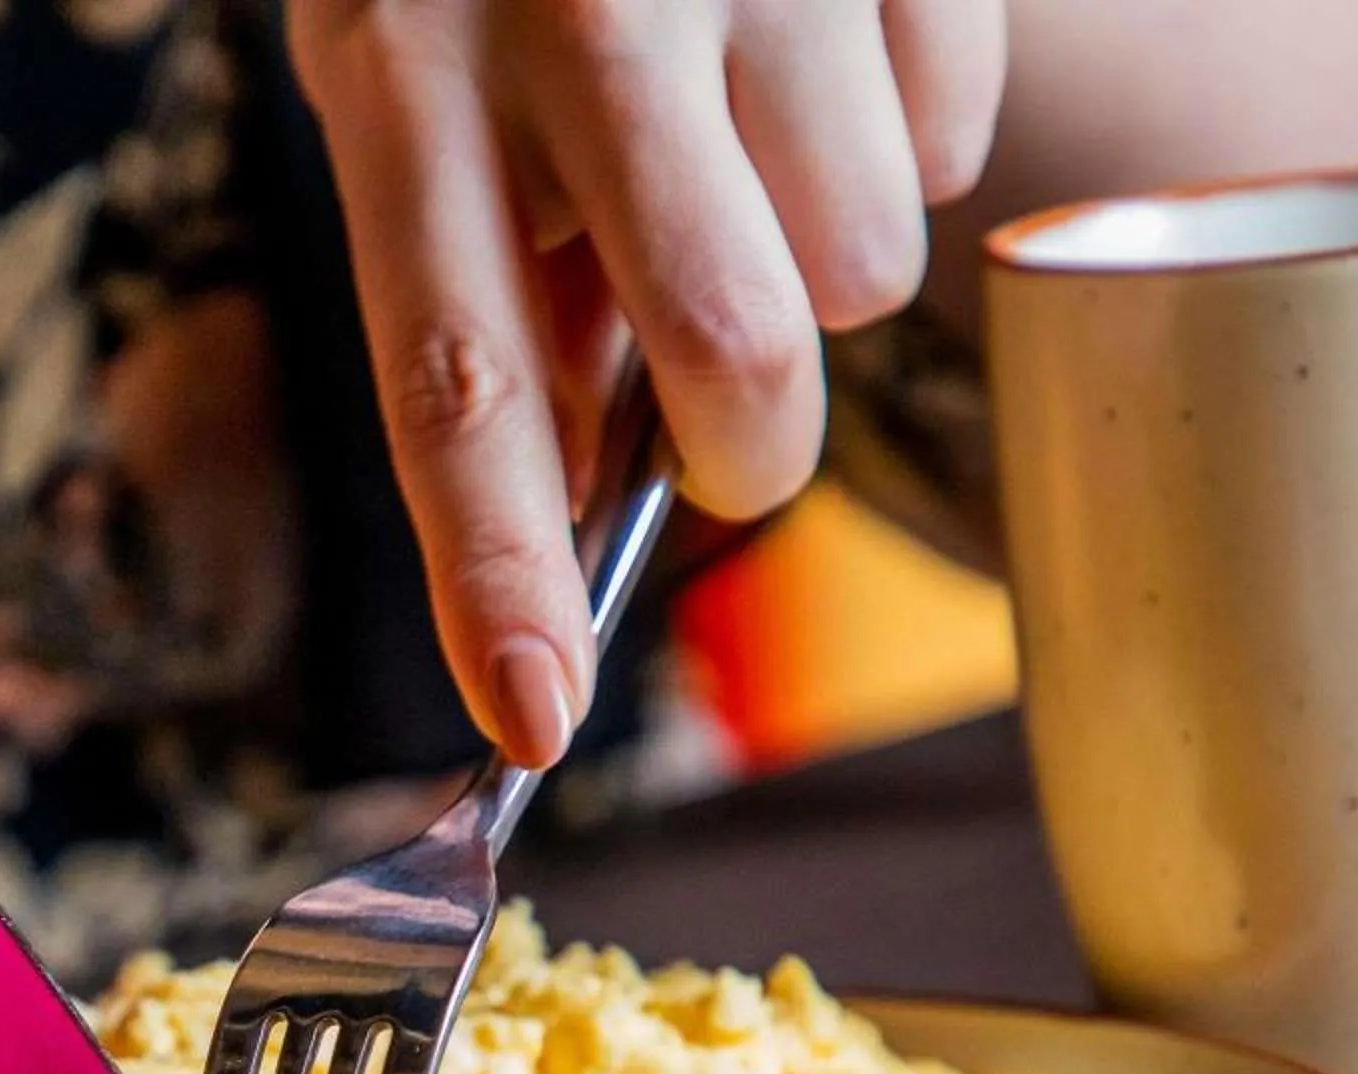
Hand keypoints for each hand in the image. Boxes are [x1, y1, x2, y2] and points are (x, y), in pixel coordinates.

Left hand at [288, 0, 1004, 764]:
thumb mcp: (417, 80)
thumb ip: (498, 291)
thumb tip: (584, 505)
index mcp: (403, 70)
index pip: (450, 376)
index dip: (497, 566)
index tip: (531, 718)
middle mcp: (574, 4)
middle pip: (739, 355)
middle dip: (756, 444)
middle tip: (735, 426)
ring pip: (869, 268)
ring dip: (821, 259)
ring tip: (747, 137)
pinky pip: (954, 135)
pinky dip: (893, 132)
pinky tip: (813, 44)